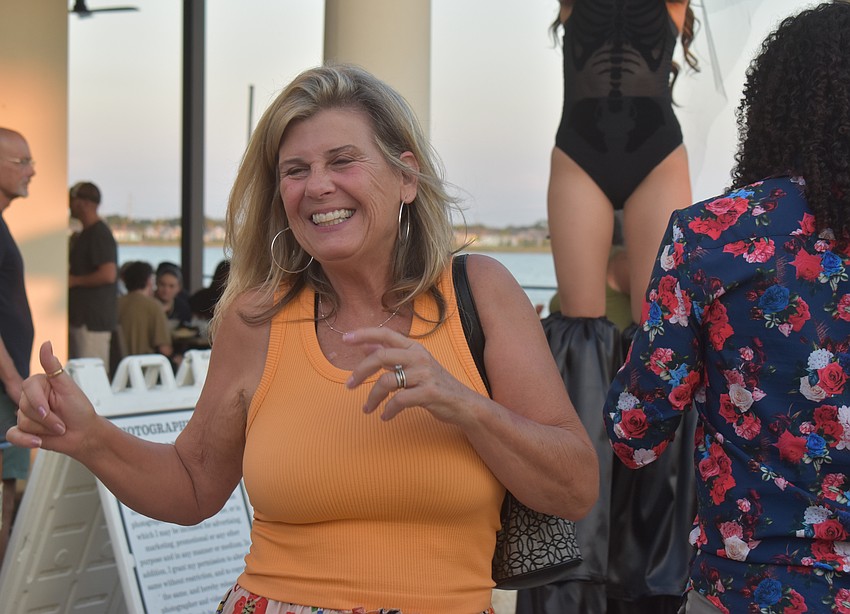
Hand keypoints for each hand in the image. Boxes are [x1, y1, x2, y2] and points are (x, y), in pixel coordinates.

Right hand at [5, 341, 97, 453]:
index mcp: (38, 384)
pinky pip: (13, 435)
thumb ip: (53, 367)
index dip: (38, 403)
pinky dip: (24, 440)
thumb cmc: (79, 410)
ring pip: (22, 423)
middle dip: (47, 419)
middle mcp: (30, 398)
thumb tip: (46, 344)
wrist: (84, 433)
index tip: (50, 411)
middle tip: (62, 422)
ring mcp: (25, 415)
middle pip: (24, 408)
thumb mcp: (68, 387)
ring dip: (44, 430)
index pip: (28, 389)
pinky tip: (37, 441)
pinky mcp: (24, 431)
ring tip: (58, 428)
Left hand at [343, 327, 481, 422]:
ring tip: (367, 408)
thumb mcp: (414, 366)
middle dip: (360, 371)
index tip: (346, 338)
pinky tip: (385, 416)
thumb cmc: (435, 384)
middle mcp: (419, 357)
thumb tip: (365, 345)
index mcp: (415, 348)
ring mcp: (425, 375)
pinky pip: (399, 400)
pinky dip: (388, 410)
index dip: (364, 334)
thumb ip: (391, 355)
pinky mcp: (428, 393)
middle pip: (381, 357)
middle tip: (348, 385)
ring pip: (387, 382)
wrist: (463, 404)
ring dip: (372, 397)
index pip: (386, 333)